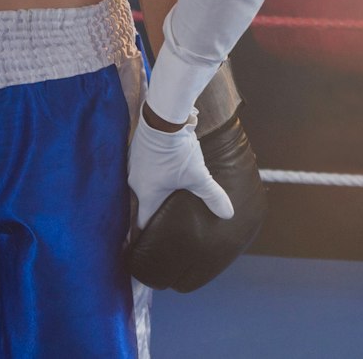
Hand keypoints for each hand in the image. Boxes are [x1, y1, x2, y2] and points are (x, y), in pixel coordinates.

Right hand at [128, 104, 232, 229]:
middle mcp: (135, 182)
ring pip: (141, 183)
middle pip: (141, 202)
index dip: (143, 234)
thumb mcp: (197, 175)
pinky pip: (143, 166)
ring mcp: (134, 165)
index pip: (141, 222)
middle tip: (158, 220)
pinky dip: (151, 170)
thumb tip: (228, 214)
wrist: (163, 118)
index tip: (143, 245)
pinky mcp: (137, 150)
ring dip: (151, 188)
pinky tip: (161, 169)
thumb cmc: (176, 152)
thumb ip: (212, 195)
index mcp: (146, 194)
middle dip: (150, 211)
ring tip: (161, 195)